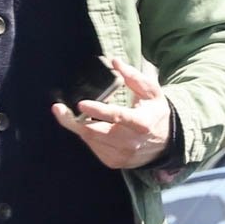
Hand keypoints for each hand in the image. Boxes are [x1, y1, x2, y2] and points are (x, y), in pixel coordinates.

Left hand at [52, 58, 170, 169]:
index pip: (117, 116)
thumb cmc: (155, 113)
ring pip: (90, 139)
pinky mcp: (114, 161)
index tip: (81, 104)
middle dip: (72, 120)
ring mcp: (121, 154)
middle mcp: (130, 142)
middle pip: (94, 132)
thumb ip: (133, 76)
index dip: (98, 110)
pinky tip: (89, 124)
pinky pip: (92, 147)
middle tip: (58, 108)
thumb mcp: (152, 92)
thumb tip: (115, 61)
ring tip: (74, 113)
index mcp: (141, 123)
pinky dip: (87, 135)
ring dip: (78, 125)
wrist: (166, 144)